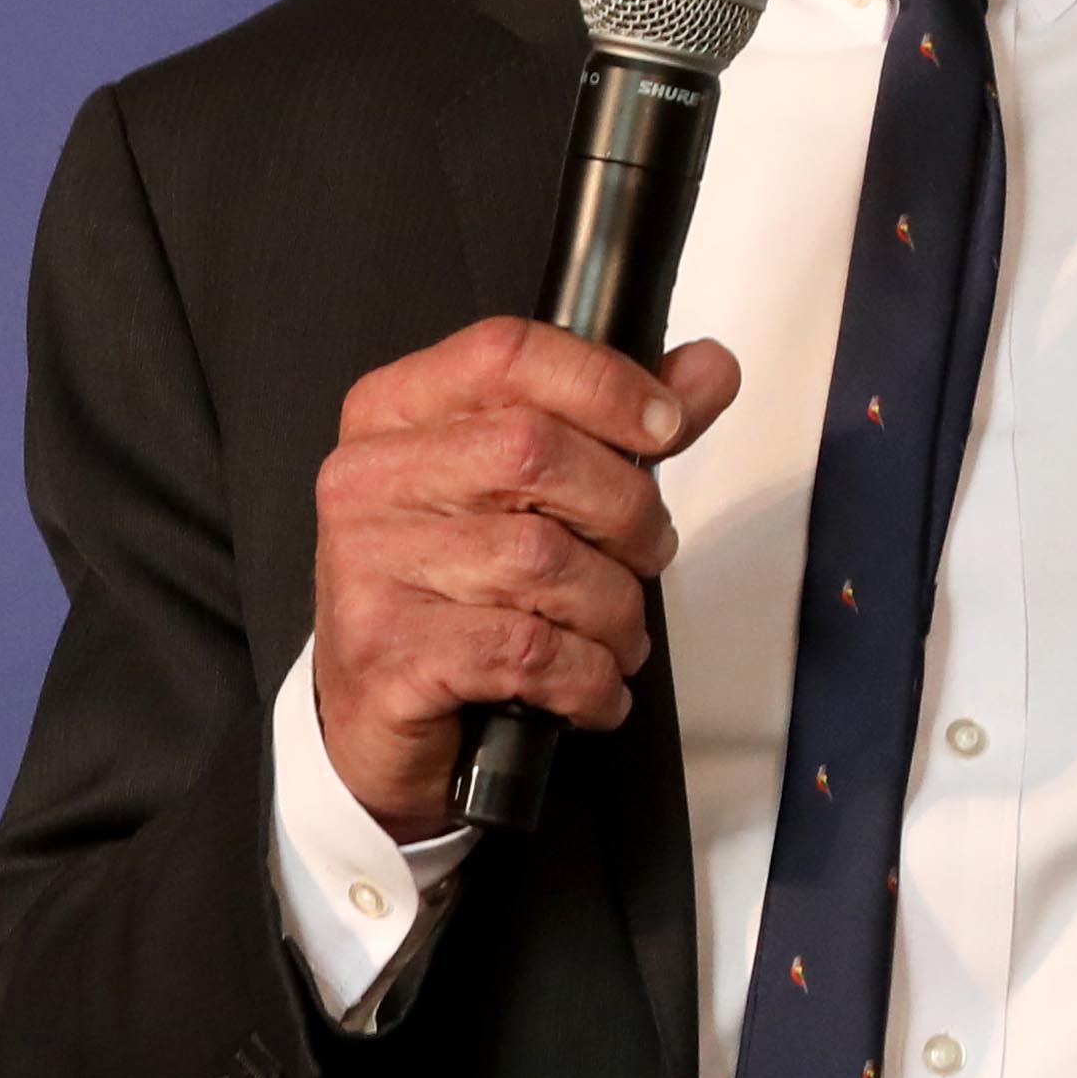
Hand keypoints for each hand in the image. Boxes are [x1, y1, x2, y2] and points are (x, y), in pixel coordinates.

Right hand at [311, 321, 744, 834]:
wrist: (373, 723)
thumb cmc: (451, 593)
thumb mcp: (522, 494)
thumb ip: (616, 429)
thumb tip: (707, 370)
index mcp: (394, 414)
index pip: (506, 354)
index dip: (603, 383)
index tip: (665, 425)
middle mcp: (369, 479)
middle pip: (535, 450)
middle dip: (625, 508)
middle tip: (645, 551)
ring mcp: (369, 566)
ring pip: (544, 559)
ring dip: (614, 608)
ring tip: (616, 633)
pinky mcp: (392, 653)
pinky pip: (530, 649)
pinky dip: (587, 675)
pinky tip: (590, 687)